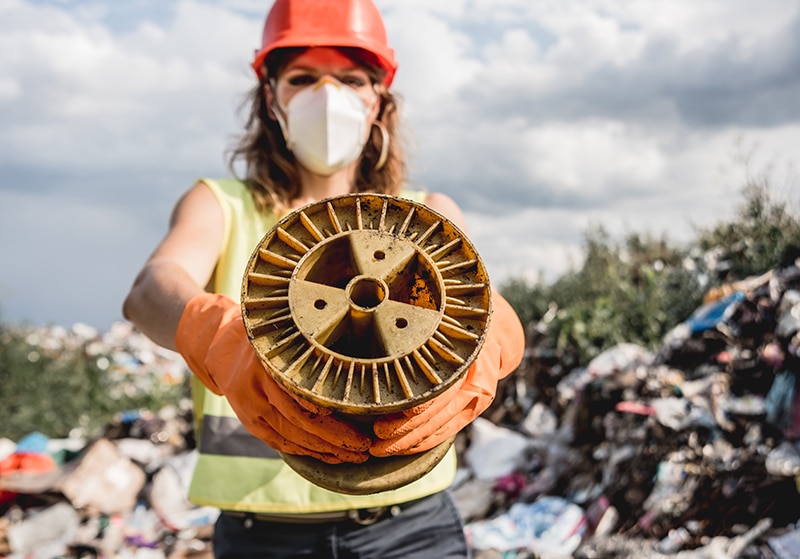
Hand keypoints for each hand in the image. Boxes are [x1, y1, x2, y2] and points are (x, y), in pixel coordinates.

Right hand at [175, 293, 370, 463]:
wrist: (221, 351)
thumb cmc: (264, 340)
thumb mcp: (282, 336)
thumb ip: (307, 351)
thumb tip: (352, 363)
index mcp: (268, 368)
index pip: (302, 399)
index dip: (330, 416)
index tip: (359, 422)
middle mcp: (258, 392)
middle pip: (302, 423)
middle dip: (337, 438)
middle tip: (365, 445)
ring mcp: (253, 412)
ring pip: (294, 438)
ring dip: (327, 451)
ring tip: (354, 455)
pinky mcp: (252, 425)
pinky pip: (283, 445)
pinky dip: (308, 453)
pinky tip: (330, 456)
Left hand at [371, 293, 524, 455]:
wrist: (494, 338)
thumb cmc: (459, 328)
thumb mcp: (446, 326)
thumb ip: (423, 339)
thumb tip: (384, 344)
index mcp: (468, 363)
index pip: (436, 396)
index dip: (408, 411)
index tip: (381, 419)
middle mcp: (475, 387)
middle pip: (434, 417)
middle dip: (402, 432)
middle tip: (375, 439)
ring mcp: (476, 402)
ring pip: (439, 428)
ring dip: (409, 442)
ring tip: (383, 448)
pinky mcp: (472, 412)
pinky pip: (446, 432)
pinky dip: (424, 442)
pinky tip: (404, 448)